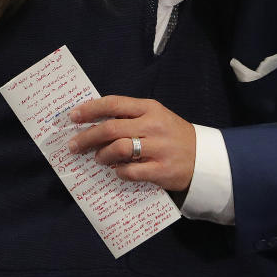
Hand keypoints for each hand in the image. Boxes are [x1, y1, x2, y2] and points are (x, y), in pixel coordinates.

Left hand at [67, 96, 196, 191]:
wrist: (204, 157)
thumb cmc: (172, 135)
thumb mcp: (155, 117)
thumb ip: (129, 117)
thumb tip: (94, 122)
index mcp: (149, 108)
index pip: (113, 104)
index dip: (90, 109)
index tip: (73, 116)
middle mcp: (153, 125)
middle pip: (110, 129)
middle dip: (87, 137)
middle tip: (73, 145)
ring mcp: (158, 148)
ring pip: (118, 149)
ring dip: (102, 155)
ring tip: (97, 158)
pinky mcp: (161, 170)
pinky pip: (131, 171)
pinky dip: (119, 172)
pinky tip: (117, 171)